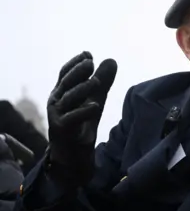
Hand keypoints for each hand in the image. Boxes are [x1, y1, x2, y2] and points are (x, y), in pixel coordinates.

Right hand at [47, 52, 116, 183]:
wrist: (73, 156)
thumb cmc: (80, 125)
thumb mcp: (94, 100)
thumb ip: (102, 82)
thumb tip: (111, 60)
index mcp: (62, 93)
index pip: (65, 74)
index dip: (74, 63)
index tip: (88, 54)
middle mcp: (56, 103)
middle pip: (65, 84)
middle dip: (77, 72)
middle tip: (90, 62)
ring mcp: (57, 117)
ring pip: (68, 100)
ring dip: (82, 89)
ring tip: (96, 82)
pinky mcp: (62, 131)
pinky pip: (71, 120)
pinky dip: (83, 112)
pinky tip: (95, 106)